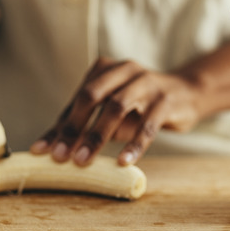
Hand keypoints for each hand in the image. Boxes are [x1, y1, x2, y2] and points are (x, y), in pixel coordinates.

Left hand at [30, 57, 203, 165]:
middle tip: (61, 157)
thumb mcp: (112, 108)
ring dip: (97, 136)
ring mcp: (147, 83)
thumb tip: (53, 151)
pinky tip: (123, 161)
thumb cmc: (140, 104)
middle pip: (92, 96)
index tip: (42, 152)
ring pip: (117, 107)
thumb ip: (87, 124)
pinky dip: (134, 144)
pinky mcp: (166, 101)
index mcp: (105, 69)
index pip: (77, 100)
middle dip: (74, 128)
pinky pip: (147, 124)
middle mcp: (124, 70)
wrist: (187, 94)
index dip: (59, 126)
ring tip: (83, 161)